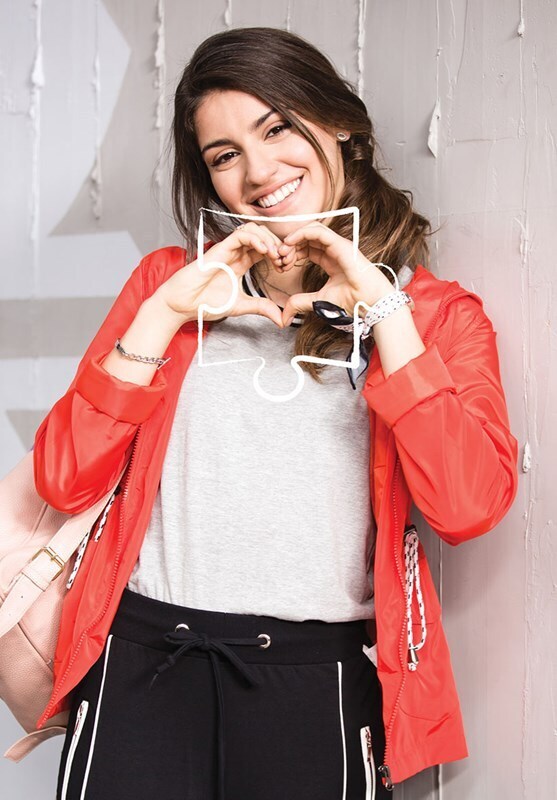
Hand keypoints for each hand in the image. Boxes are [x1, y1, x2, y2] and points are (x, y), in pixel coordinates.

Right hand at [153, 222, 291, 328]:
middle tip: (284, 260)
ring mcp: (228, 249)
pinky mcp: (220, 248)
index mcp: (242, 263)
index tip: (285, 268)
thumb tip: (281, 319)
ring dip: (269, 239)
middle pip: (263, 235)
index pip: (266, 249)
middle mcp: (236, 253)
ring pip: (254, 229)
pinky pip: (241, 234)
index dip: (279, 254)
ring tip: (275, 255)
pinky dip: (256, 239)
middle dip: (278, 244)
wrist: (183, 304)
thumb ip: (261, 308)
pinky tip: (265, 251)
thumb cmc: (205, 303)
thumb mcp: (241, 306)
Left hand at [276, 222, 395, 325]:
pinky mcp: (341, 244)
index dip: (292, 254)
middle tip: (278, 258)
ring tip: (283, 251)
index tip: (281, 266)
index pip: (307, 249)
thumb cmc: (352, 302)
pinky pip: (318, 231)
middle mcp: (334, 250)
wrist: (370, 303)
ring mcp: (338, 246)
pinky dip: (301, 233)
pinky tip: (289, 242)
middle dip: (289, 246)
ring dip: (293, 239)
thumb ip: (300, 304)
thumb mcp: (317, 302)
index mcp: (331, 261)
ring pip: (311, 230)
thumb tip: (283, 317)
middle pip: (307, 238)